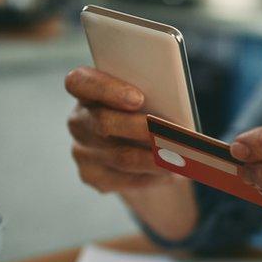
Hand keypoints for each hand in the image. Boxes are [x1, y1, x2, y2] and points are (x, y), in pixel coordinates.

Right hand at [65, 67, 175, 192]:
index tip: (138, 98)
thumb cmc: (144, 110)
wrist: (137, 147)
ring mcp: (81, 150)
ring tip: (183, 160)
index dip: (106, 90)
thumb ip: (151, 96)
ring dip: (155, 159)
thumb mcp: (146, 96)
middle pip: (104, 123)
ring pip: (119, 157)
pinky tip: (171, 174)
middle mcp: (78, 120)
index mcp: (85, 88)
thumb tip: (176, 112)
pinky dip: (151, 177)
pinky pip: (122, 180)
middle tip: (173, 136)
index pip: (79, 82)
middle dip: (142, 130)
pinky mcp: (90, 175)